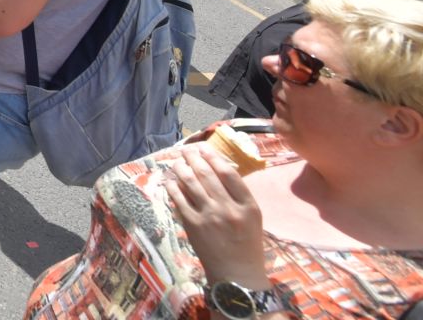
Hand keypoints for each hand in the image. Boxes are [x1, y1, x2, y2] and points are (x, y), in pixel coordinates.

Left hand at [165, 147, 267, 289]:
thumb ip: (238, 194)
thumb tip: (216, 167)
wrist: (236, 274)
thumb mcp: (252, 217)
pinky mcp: (192, 225)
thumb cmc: (246, 243)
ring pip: (190, 182)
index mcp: (248, 206)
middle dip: (193, 157)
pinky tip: (170, 180)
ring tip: (177, 161)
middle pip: (206, 173)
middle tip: (186, 150)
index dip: (213, 156)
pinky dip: (172, 186)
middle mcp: (228, 208)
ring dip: (180, 167)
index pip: (228, 172)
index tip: (204, 148)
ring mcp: (209, 216)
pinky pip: (178, 198)